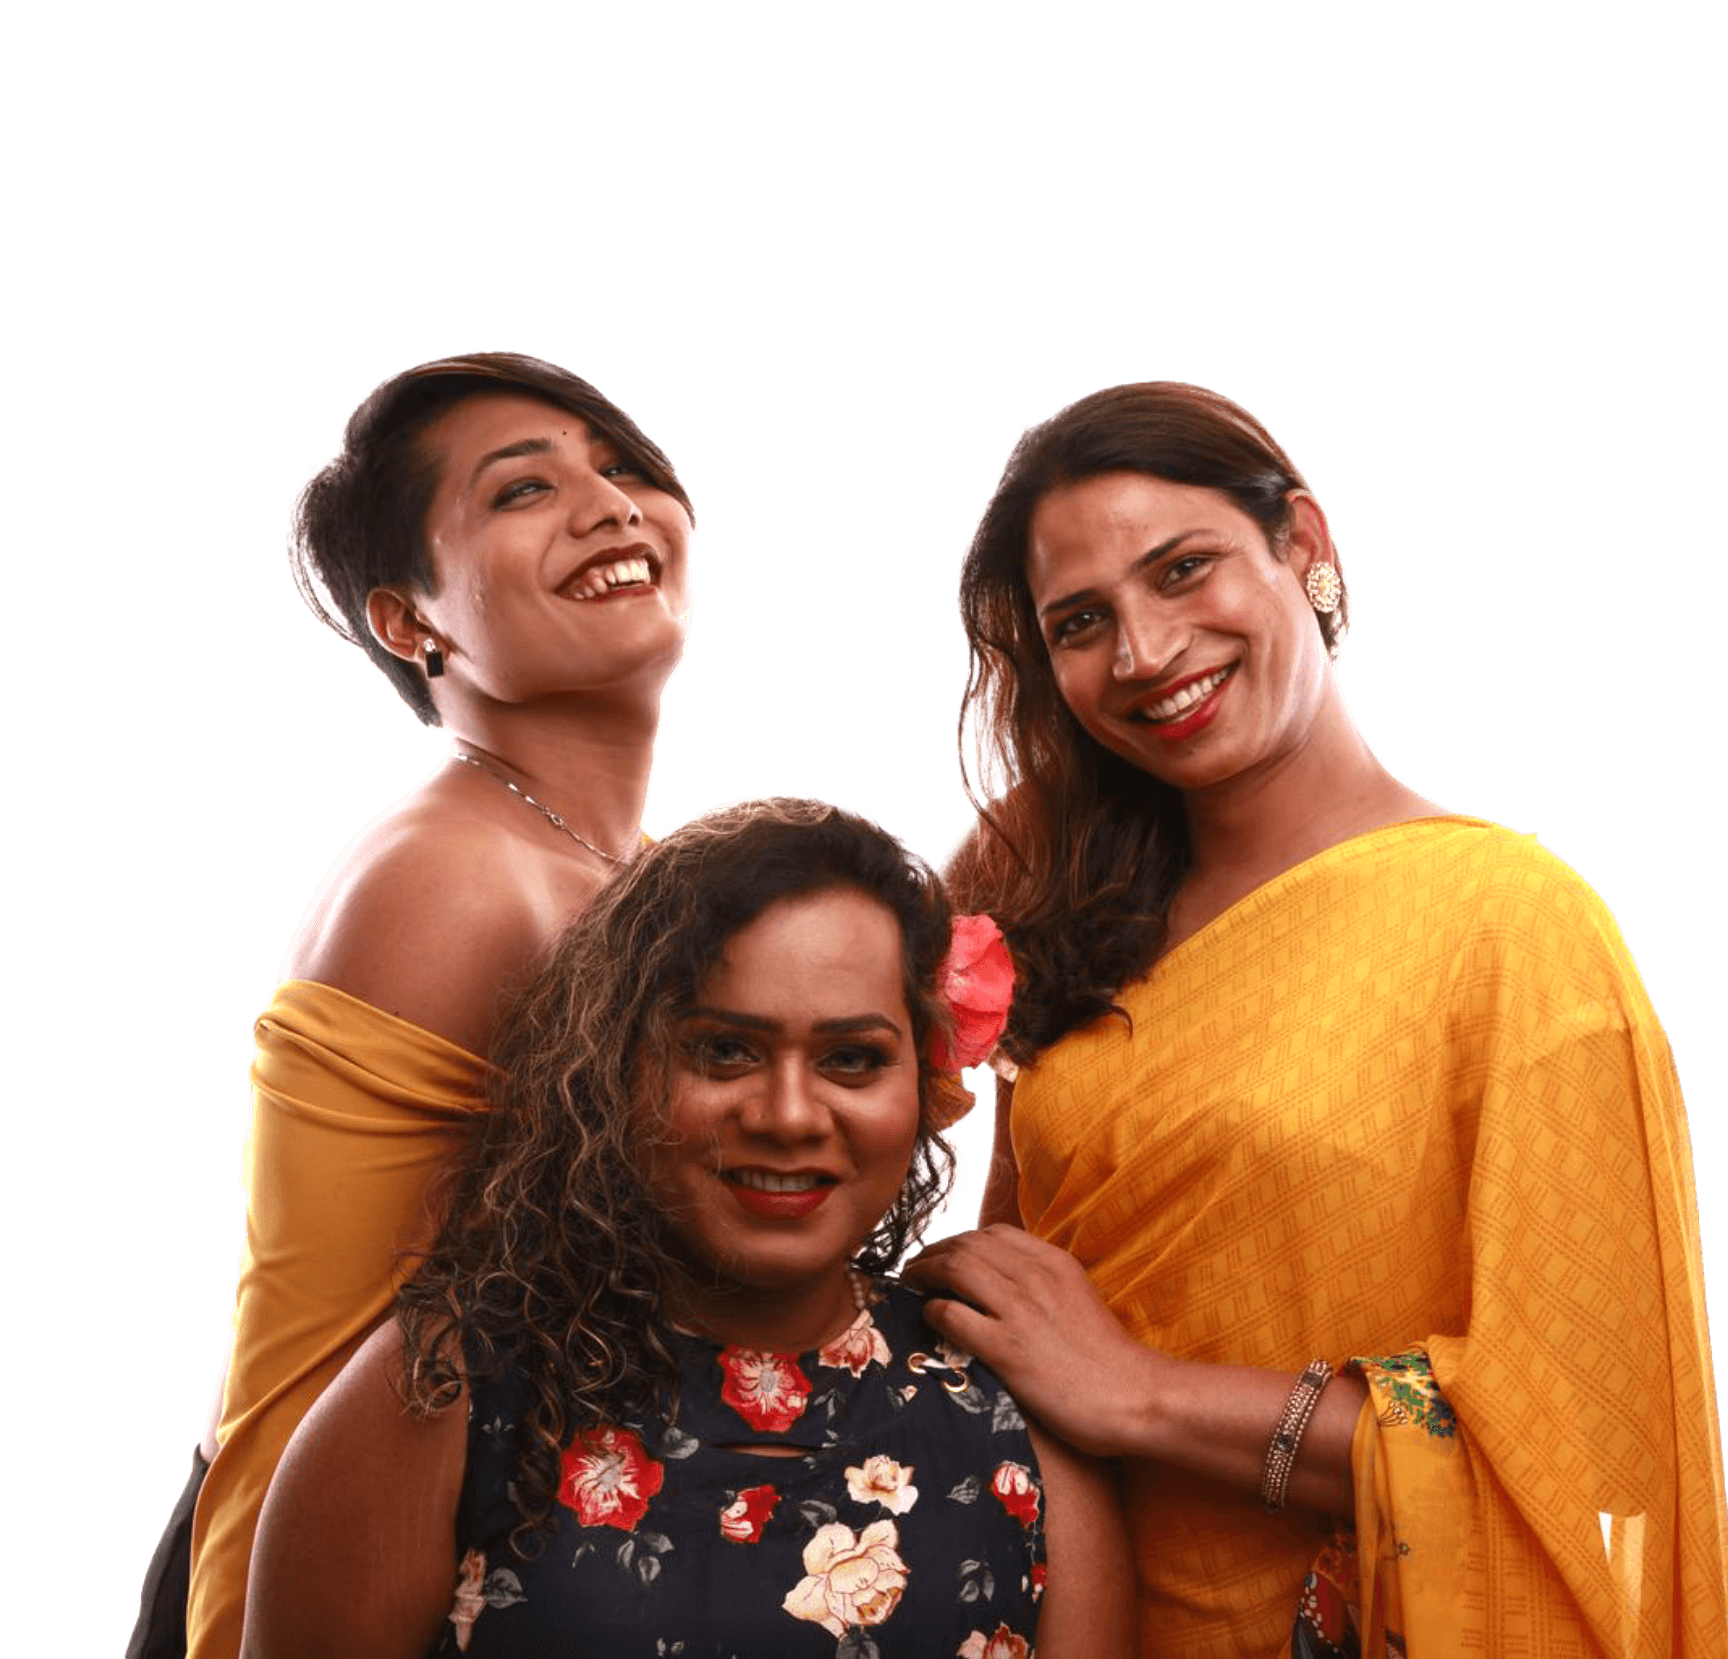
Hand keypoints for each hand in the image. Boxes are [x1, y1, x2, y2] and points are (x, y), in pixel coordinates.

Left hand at [902, 1226, 1168, 1458]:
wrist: (1134, 1397)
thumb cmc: (1106, 1358)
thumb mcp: (1077, 1298)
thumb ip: (1043, 1283)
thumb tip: (1003, 1280)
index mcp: (1054, 1262)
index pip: (992, 1233)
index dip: (958, 1240)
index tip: (942, 1255)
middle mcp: (1035, 1277)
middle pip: (966, 1245)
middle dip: (932, 1253)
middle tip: (913, 1270)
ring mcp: (1020, 1311)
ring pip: (954, 1270)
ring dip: (923, 1275)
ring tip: (910, 1287)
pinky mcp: (1008, 1349)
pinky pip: (954, 1316)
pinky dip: (932, 1312)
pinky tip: (927, 1319)